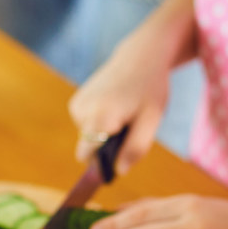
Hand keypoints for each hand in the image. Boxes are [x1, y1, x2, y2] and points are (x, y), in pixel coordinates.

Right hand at [68, 34, 172, 173]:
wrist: (140, 57)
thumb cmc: (149, 88)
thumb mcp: (151, 121)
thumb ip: (135, 148)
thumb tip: (119, 171)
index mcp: (98, 117)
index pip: (87, 156)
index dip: (102, 163)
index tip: (119, 158)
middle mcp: (81, 111)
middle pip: (89, 148)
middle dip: (108, 146)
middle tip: (130, 126)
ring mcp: (76, 105)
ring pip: (89, 137)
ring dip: (106, 132)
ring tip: (124, 112)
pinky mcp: (76, 102)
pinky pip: (87, 126)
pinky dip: (101, 122)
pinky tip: (115, 106)